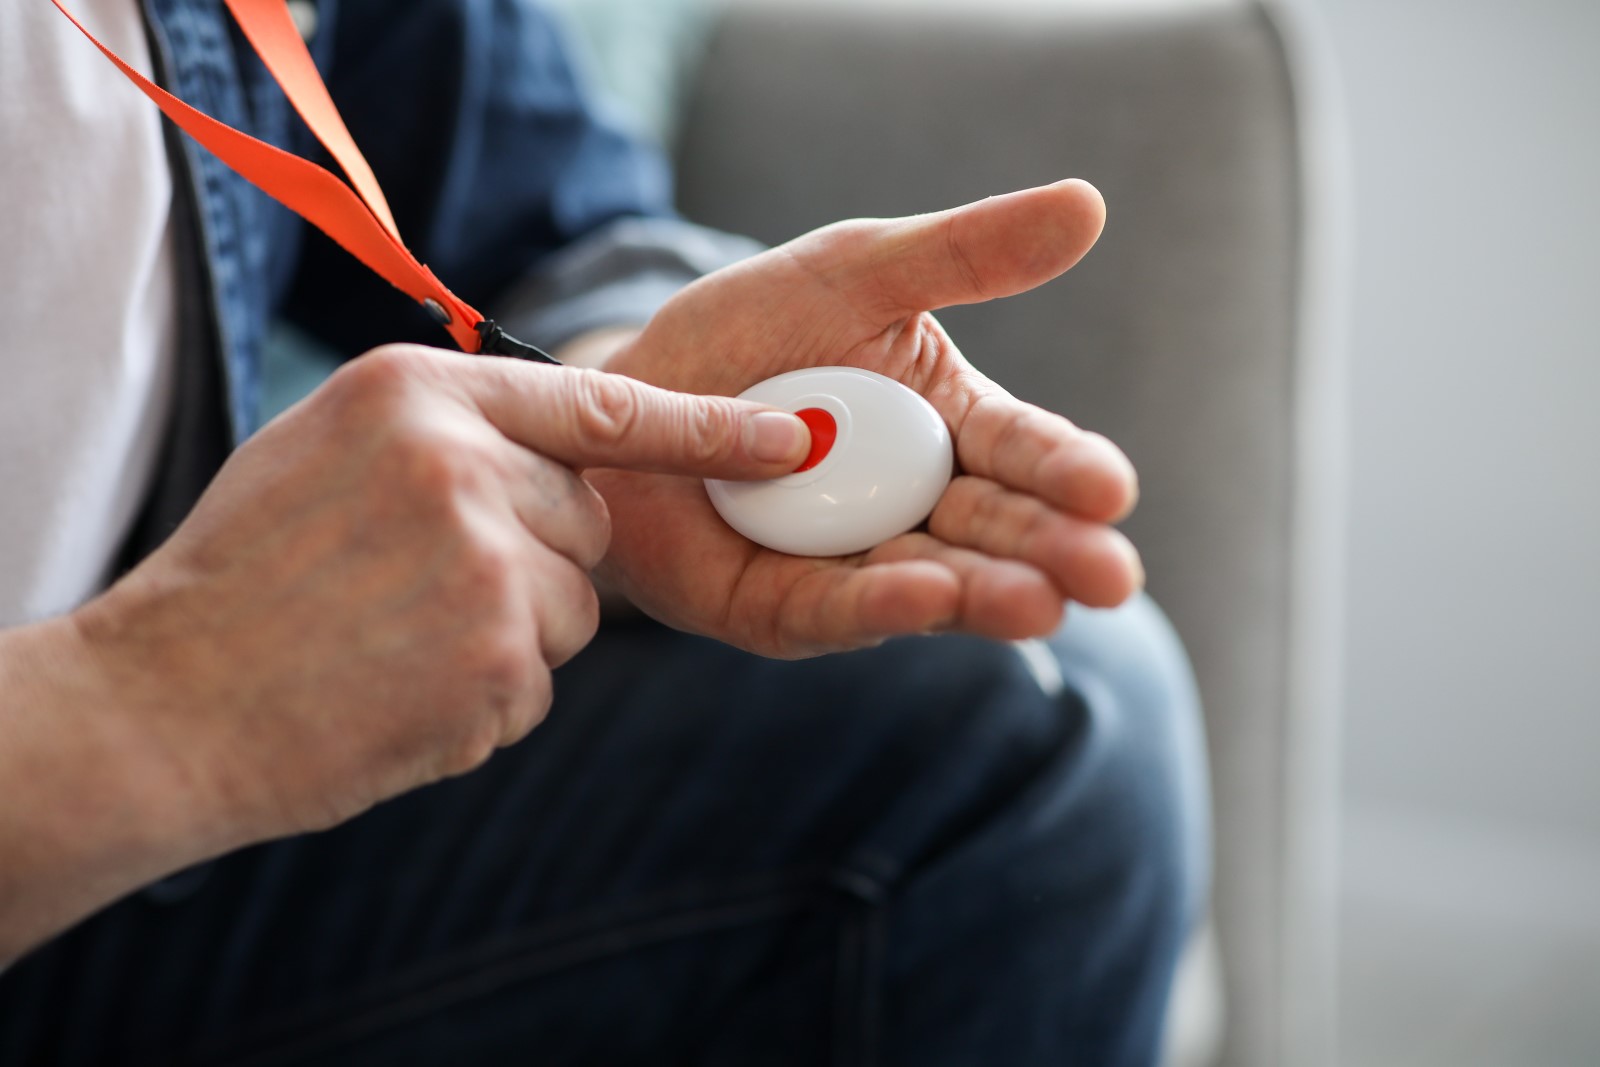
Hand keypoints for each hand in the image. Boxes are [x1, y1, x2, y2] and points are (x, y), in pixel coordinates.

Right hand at [66, 347, 810, 842]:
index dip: (706, 425)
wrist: (165, 699)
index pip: (600, 403)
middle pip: (587, 520)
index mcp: (418, 394)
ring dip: (509, 634)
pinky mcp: (499, 662)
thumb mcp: (327, 449)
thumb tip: (561, 456)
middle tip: (420, 590)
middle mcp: (466, 466)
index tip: (788, 438)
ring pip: (571, 606)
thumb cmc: (244, 575)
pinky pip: (538, 680)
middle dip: (534, 558)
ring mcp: (489, 566)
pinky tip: (398, 691)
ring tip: (393, 642)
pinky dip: (485, 698)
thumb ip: (448, 432)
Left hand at [588, 180, 1142, 657]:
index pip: (1022, 452)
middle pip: (996, 533)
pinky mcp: (785, 610)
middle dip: (1053, 554)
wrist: (629, 391)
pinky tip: (930, 600)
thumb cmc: (751, 332)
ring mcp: (854, 565)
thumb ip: (964, 253)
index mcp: (947, 430)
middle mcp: (916, 509)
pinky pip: (837, 609)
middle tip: (1111, 576)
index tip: (1112, 487)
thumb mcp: (856, 272)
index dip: (1067, 470)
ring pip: (933, 584)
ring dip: (988, 595)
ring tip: (1042, 605)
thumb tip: (1089, 206)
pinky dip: (884, 607)